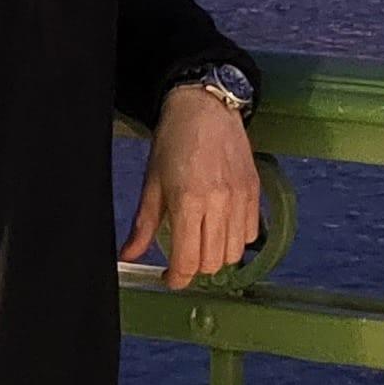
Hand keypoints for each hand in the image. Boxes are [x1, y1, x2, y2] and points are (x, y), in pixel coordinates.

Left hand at [121, 84, 260, 288]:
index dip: (177, 278)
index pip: (188, 261)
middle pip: (212, 263)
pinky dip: (237, 240)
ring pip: (235, 253)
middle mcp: (219, 204)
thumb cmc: (174, 140)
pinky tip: (222, 228)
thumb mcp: (152, 182)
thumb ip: (143, 225)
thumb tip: (128, 255)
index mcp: (188, 202)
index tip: (169, 278)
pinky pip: (251, 233)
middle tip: (182, 258)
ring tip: (202, 244)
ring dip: (217, 256)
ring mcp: (240, 198)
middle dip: (194, 268)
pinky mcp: (254, 191)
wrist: (205, 106)